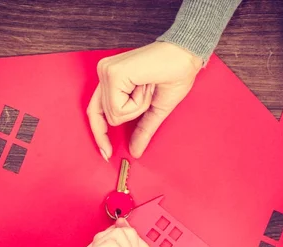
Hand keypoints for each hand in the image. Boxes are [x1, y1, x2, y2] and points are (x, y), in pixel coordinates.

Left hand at [87, 41, 202, 159]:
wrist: (187, 57)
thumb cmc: (174, 76)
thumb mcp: (155, 110)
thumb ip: (142, 130)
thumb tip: (135, 152)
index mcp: (111, 78)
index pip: (95, 112)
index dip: (100, 134)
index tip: (107, 154)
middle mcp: (104, 72)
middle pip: (108, 118)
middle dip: (135, 111)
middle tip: (149, 90)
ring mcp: (106, 72)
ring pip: (114, 114)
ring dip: (138, 106)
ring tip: (148, 85)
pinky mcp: (113, 74)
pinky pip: (119, 108)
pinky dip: (137, 103)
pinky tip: (146, 84)